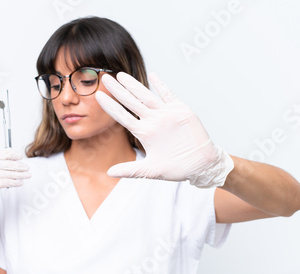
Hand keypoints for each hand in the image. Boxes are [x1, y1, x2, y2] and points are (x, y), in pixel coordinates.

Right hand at [0, 148, 30, 231]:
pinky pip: (4, 182)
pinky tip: (20, 182)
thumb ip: (2, 164)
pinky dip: (14, 182)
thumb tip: (17, 158)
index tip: (20, 156)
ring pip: (5, 174)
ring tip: (27, 175)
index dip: (11, 155)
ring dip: (19, 174)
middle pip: (3, 164)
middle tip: (27, 168)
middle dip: (18, 165)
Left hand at [95, 72, 233, 187]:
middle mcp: (152, 121)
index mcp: (144, 133)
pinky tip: (153, 75)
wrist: (201, 165)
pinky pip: (168, 95)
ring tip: (121, 75)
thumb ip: (130, 170)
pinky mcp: (180, 111)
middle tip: (104, 78)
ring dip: (134, 85)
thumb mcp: (151, 170)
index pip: (122, 117)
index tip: (98, 96)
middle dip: (118, 90)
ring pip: (146, 96)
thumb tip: (108, 172)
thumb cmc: (177, 168)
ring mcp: (165, 114)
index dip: (110, 106)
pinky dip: (161, 85)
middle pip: (131, 102)